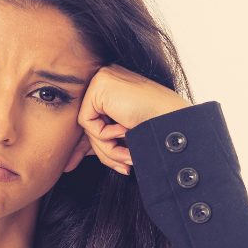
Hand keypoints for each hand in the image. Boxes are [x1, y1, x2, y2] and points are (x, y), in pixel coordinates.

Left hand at [68, 64, 191, 174]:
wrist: (175, 123)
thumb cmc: (158, 129)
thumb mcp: (125, 135)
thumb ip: (102, 140)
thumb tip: (71, 159)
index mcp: (116, 88)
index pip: (95, 119)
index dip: (93, 145)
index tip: (93, 166)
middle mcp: (107, 80)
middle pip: (91, 124)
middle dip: (103, 151)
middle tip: (123, 168)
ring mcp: (102, 79)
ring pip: (89, 126)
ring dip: (108, 148)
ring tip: (129, 155)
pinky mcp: (99, 86)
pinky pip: (87, 121)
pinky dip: (105, 134)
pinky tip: (125, 130)